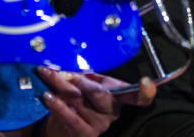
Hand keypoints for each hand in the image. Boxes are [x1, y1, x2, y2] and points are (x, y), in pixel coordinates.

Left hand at [35, 67, 155, 136]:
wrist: (63, 128)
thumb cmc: (78, 101)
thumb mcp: (88, 84)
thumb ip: (86, 74)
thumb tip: (73, 63)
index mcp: (118, 96)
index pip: (137, 96)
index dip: (145, 92)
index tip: (146, 84)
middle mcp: (112, 112)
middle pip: (100, 94)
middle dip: (80, 81)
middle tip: (65, 72)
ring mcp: (99, 124)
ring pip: (80, 101)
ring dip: (61, 86)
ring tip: (47, 75)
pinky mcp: (84, 134)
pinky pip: (70, 116)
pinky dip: (57, 104)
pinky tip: (48, 96)